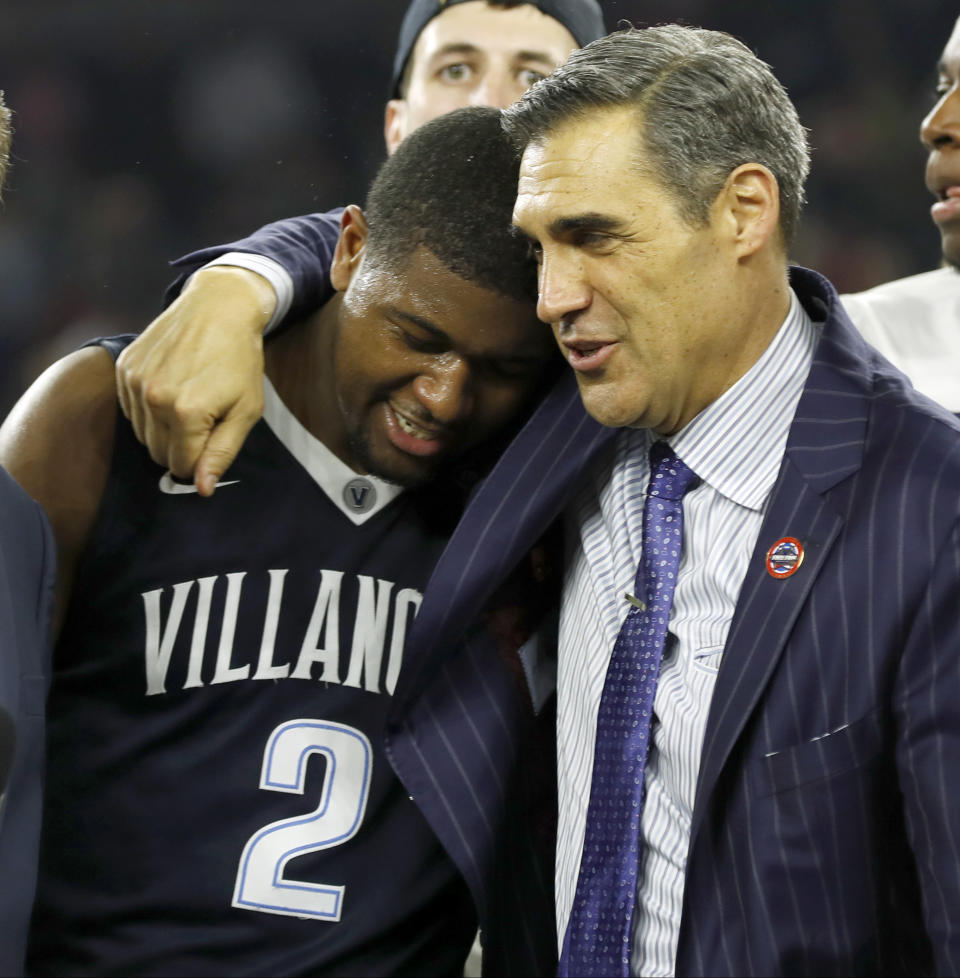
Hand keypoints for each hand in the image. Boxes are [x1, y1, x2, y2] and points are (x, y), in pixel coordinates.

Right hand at [116, 266, 275, 494]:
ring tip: (188, 401)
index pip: (181, 467)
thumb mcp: (246, 410)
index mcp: (186, 414)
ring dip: (163, 429)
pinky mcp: (124, 367)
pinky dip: (147, 409)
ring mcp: (134, 382)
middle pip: (157, 453)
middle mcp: (153, 399)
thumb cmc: (240, 361)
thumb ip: (222, 453)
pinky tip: (170, 388)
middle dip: (180, 448)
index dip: (199, 463)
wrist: (217, 307)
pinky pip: (130, 410)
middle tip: (204, 422)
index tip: (212, 442)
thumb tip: (202, 489)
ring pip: (141, 434)